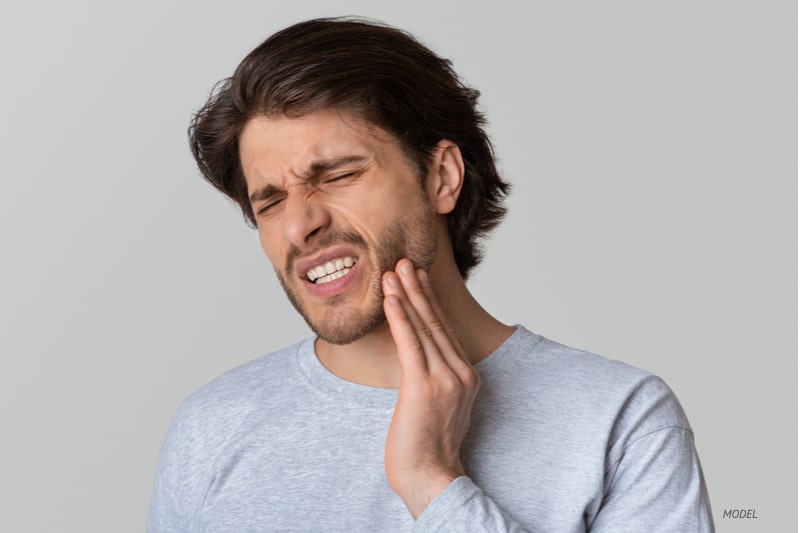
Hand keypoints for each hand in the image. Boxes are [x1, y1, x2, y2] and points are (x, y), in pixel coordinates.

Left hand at [382, 258, 479, 518]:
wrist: (430, 477)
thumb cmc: (426, 446)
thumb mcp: (437, 406)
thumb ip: (433, 379)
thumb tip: (416, 360)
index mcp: (466, 376)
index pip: (444, 330)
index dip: (429, 301)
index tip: (417, 278)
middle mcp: (461, 373)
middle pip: (436, 322)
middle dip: (419, 289)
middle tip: (405, 261)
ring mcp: (445, 379)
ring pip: (424, 328)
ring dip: (407, 295)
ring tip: (394, 271)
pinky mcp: (424, 387)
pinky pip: (411, 344)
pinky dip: (400, 317)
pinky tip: (391, 298)